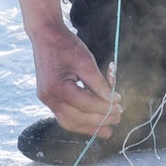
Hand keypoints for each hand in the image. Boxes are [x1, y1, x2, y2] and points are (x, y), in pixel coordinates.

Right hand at [13, 0, 119, 135]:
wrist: (45, 34)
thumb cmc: (65, 44)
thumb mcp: (85, 60)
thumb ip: (99, 83)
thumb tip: (113, 101)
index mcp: (56, 87)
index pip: (85, 104)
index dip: (105, 107)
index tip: (120, 106)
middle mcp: (48, 97)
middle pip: (77, 118)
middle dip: (99, 120)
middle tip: (118, 118)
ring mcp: (46, 99)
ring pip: (69, 122)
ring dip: (89, 127)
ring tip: (108, 131)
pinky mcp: (49, 98)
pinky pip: (65, 116)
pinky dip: (80, 121)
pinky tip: (93, 125)